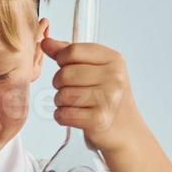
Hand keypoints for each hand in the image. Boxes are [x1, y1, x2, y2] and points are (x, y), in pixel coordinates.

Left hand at [42, 36, 146, 153]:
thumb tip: (46, 42)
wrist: (125, 130)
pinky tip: (76, 116)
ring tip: (76, 104)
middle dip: (60, 84)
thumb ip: (69, 54)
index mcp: (113, 59)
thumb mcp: (94, 69)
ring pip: (62, 95)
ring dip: (61, 102)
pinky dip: (63, 117)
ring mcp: (108, 99)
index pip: (72, 51)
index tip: (66, 66)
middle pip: (64, 74)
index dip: (61, 60)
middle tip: (73, 90)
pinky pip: (63, 114)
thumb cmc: (107, 98)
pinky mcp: (98, 119)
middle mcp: (114, 77)